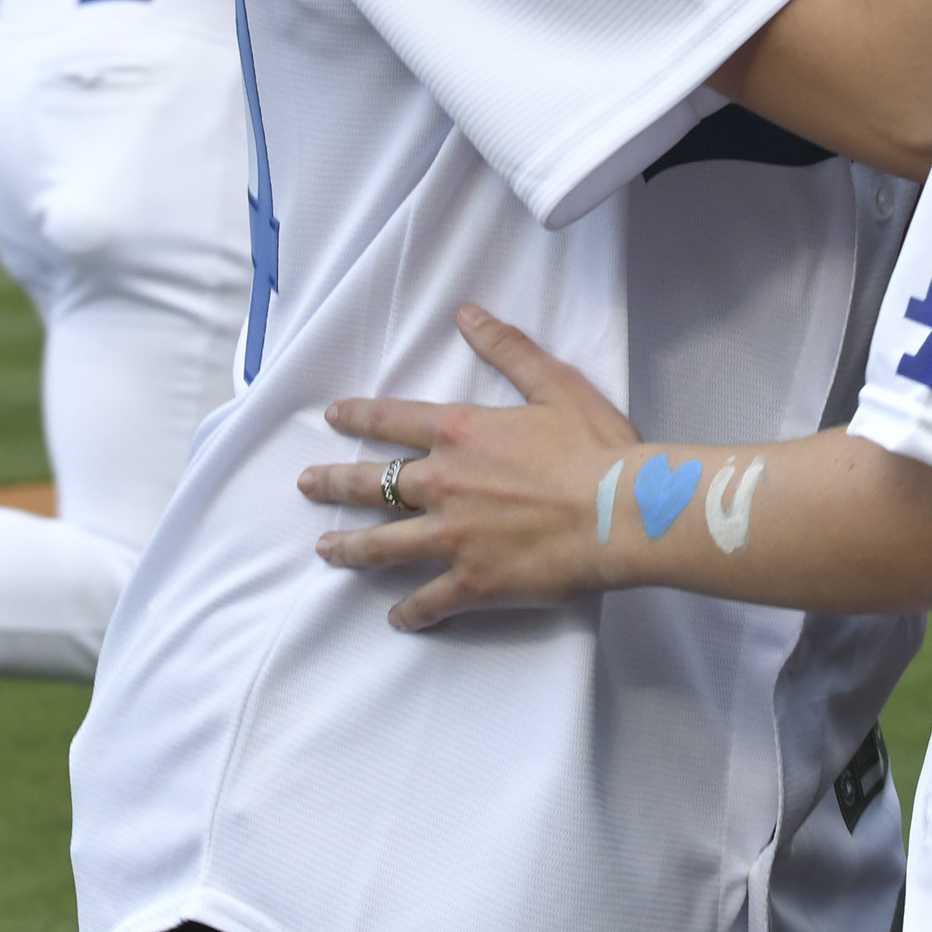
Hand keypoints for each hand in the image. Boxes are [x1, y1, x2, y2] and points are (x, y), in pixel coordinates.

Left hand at [299, 304, 634, 629]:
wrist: (622, 512)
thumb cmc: (597, 448)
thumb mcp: (556, 384)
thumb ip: (508, 349)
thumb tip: (469, 314)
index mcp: (461, 433)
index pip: (394, 420)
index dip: (359, 417)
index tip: (334, 417)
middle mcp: (444, 484)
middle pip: (373, 484)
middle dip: (335, 484)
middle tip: (308, 486)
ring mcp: (453, 537)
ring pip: (384, 544)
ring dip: (351, 547)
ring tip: (327, 550)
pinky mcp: (473, 581)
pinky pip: (429, 600)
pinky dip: (410, 611)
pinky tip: (397, 618)